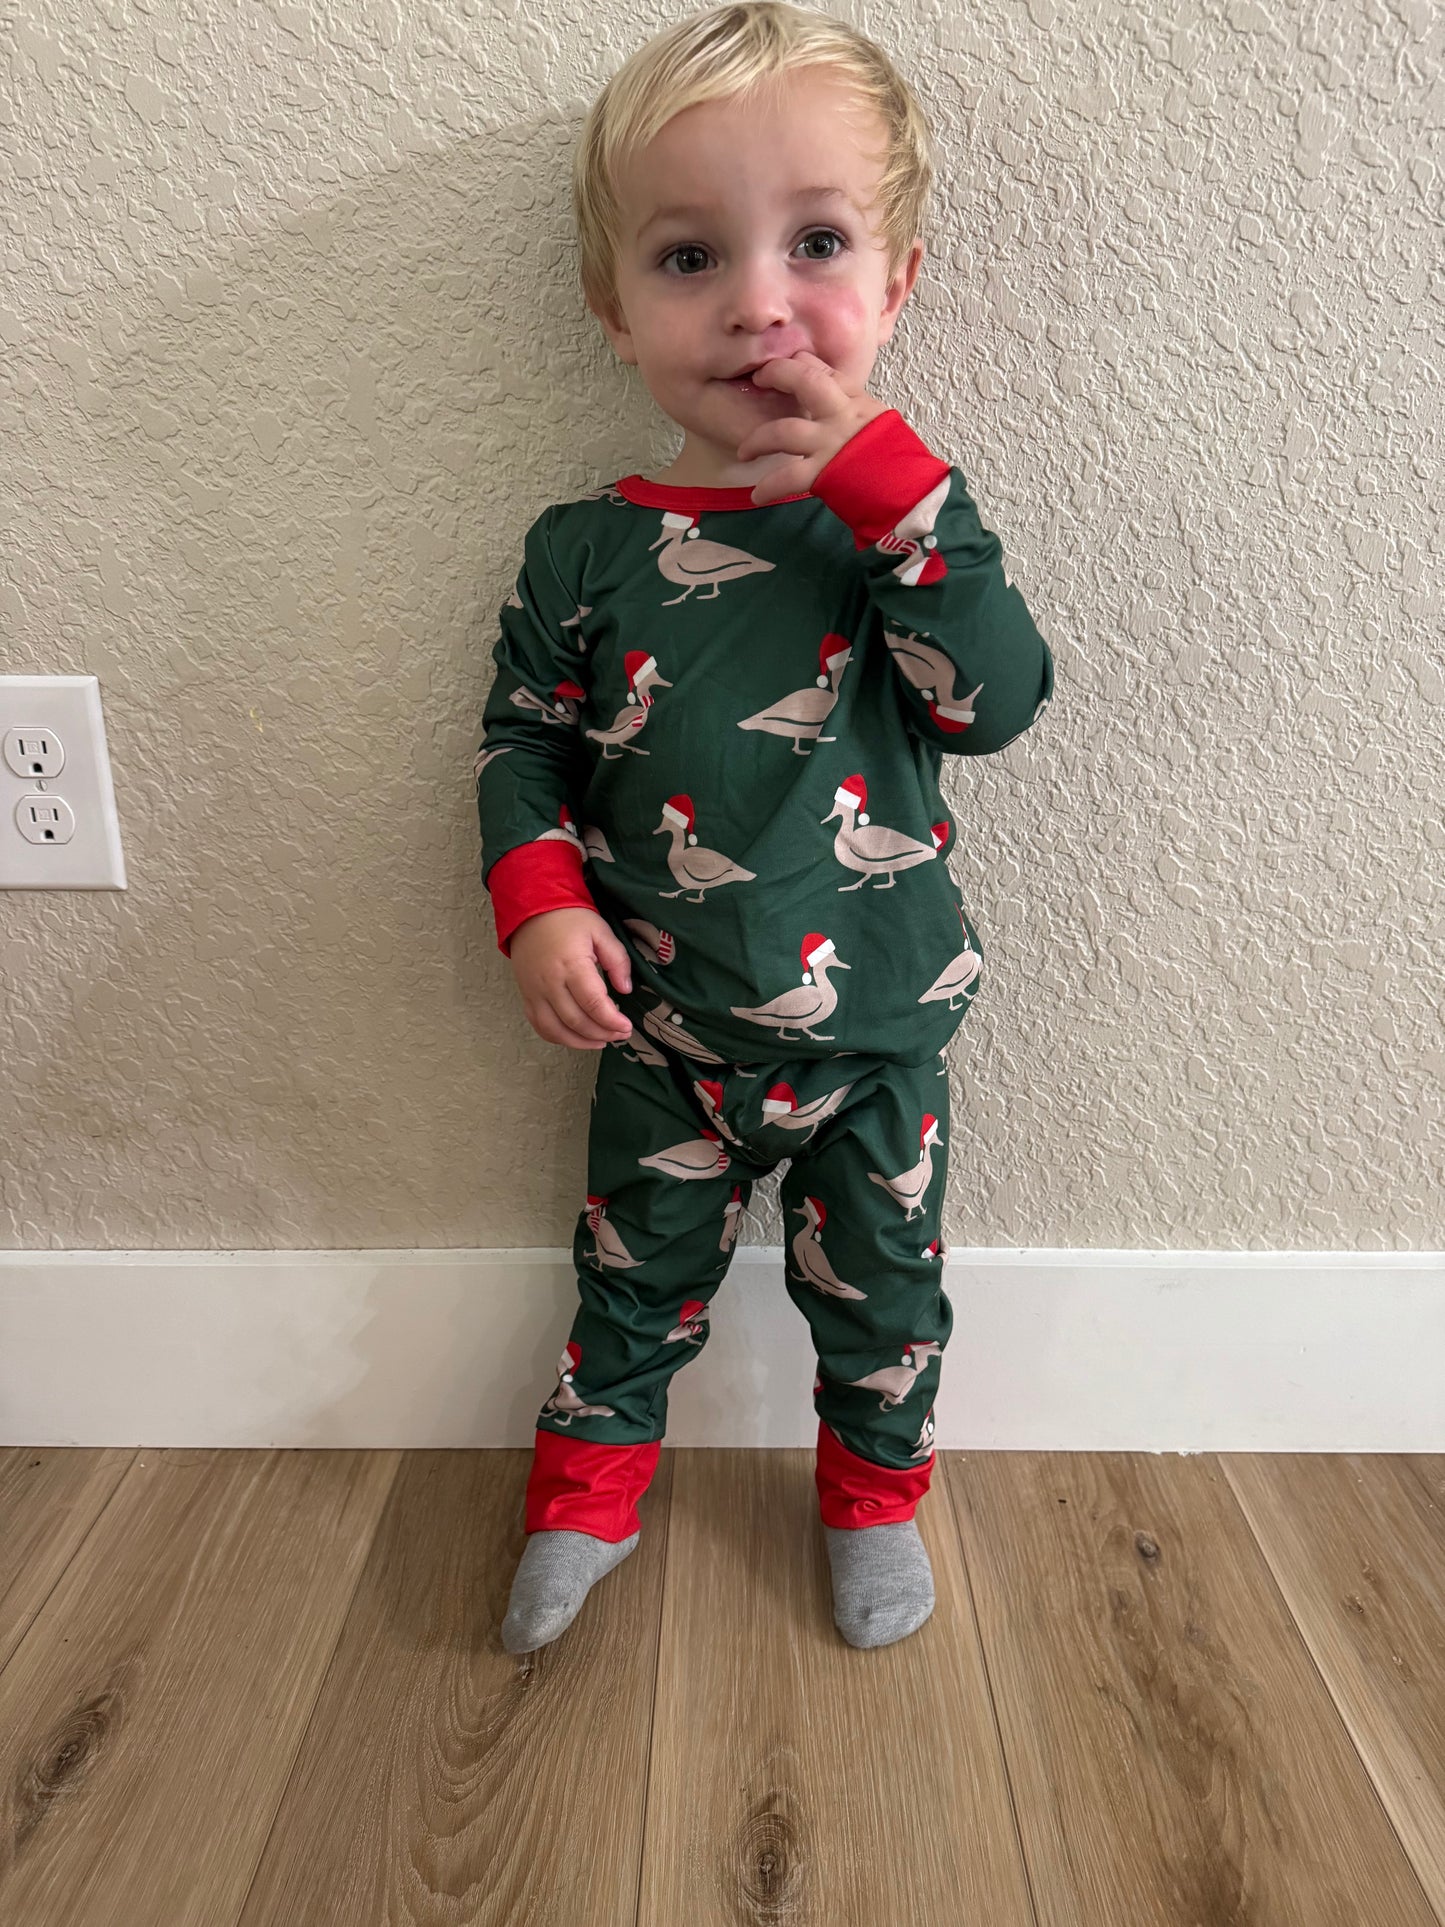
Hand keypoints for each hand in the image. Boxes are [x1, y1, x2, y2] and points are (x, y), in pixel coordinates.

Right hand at [507, 907, 633, 1049]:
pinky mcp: (527, 996)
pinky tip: (576, 1038)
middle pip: (576, 1021)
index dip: (612, 1021)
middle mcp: (550, 983)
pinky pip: (540, 1026)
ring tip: (602, 1041)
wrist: (531, 910)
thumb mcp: (601, 931)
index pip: (593, 1003)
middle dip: (602, 1033)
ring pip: (556, 1030)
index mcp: (571, 965)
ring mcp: (535, 992)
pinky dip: (559, 1038)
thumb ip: (617, 960)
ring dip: (581, 1042)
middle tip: (620, 1034)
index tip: (626, 1026)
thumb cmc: (569, 919)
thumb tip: (625, 989)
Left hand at [736, 352, 890, 504]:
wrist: (914, 494)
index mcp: (860, 403)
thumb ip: (859, 417)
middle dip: (778, 374)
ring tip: (744, 451)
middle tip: (759, 378)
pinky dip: (769, 486)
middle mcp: (843, 415)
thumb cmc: (904, 467)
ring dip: (758, 440)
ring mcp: (832, 442)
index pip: (826, 371)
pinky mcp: (825, 472)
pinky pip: (787, 477)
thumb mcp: (884, 427)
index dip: (802, 362)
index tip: (789, 362)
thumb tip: (841, 416)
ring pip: (784, 430)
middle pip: (804, 379)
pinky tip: (758, 494)